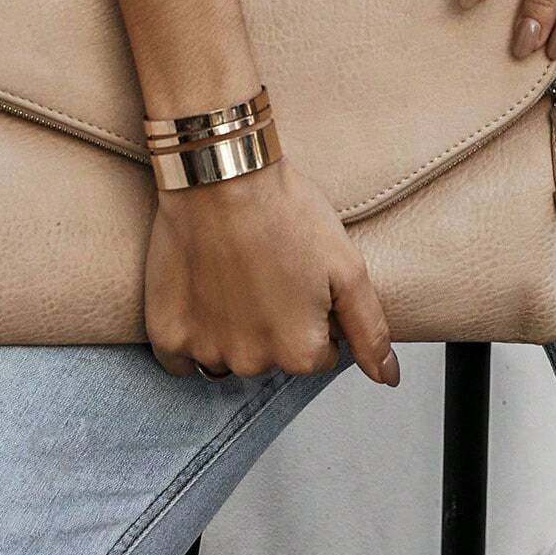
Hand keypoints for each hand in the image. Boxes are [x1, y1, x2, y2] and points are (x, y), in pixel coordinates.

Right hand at [145, 156, 400, 386]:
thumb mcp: (347, 268)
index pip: (319, 354)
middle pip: (272, 355)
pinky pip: (182, 357)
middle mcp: (251, 363)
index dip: (314, 313)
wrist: (222, 175)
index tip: (301, 277)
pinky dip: (192, 331)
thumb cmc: (287, 213)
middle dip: (275, 322)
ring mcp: (205, 350)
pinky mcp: (166, 334)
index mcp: (299, 351)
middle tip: (270, 269)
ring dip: (234, 327)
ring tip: (236, 273)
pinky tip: (202, 290)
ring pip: (229, 355)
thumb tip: (389, 379)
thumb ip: (370, 331)